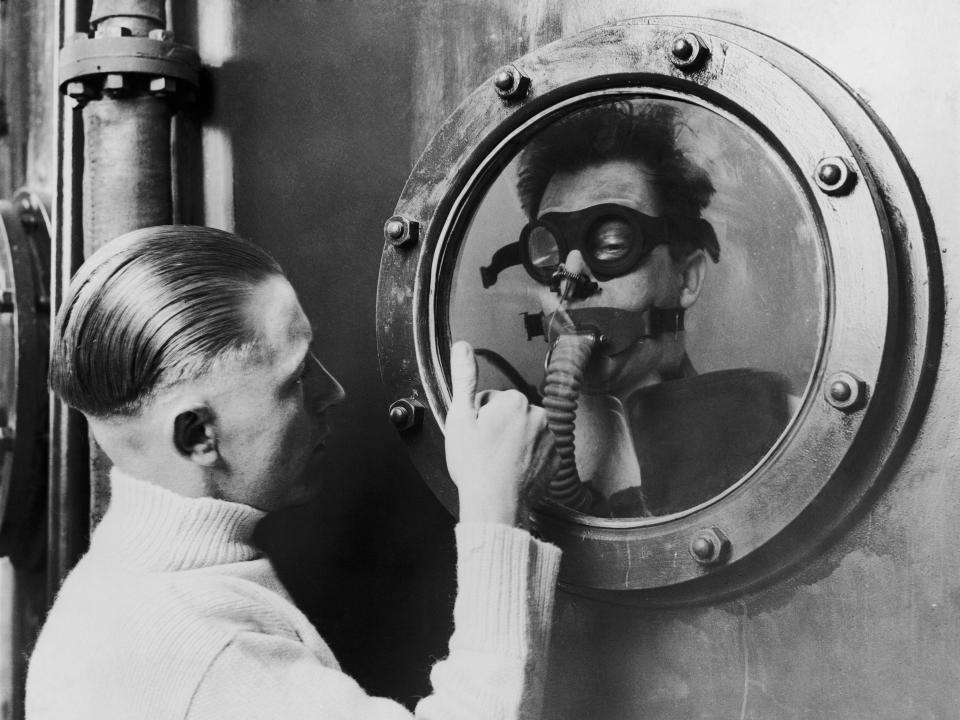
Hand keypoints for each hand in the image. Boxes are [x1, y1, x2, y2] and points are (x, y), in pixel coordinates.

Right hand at [444, 341, 557, 526]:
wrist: (495, 506)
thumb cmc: (475, 465)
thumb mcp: (460, 418)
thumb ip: (464, 379)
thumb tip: (462, 348)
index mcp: (515, 402)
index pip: (492, 399)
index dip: (479, 416)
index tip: (476, 434)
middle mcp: (538, 416)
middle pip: (512, 414)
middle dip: (498, 427)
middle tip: (485, 450)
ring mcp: (550, 439)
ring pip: (526, 433)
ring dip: (514, 442)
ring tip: (498, 462)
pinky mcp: (556, 461)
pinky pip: (538, 452)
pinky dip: (527, 459)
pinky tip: (511, 471)